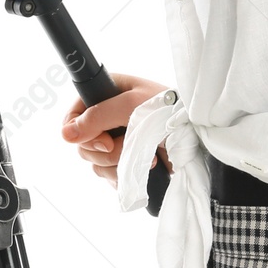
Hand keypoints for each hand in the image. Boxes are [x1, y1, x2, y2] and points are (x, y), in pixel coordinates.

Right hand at [60, 72, 172, 186]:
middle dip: (105, 151)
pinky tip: (144, 169)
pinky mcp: (126, 160)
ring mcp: (117, 139)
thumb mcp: (132, 106)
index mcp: (107, 92)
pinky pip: (109, 174)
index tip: (103, 141)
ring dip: (118, 163)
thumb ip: (97, 117)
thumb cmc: (171, 111)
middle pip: (83, 142)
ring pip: (95, 161)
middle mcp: (108, 115)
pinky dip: (123, 175)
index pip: (74, 113)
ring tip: (145, 157)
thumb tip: (66, 134)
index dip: (80, 130)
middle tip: (126, 147)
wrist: (201, 139)